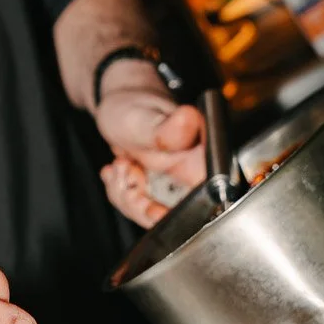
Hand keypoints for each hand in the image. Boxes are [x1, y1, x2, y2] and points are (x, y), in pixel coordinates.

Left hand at [97, 99, 205, 228]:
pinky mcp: (161, 190)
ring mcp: (177, 184)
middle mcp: (196, 174)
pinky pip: (140, 209)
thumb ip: (166, 128)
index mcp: (205, 159)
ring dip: (128, 196)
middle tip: (127, 173)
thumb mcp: (145, 118)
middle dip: (141, 205)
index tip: (147, 202)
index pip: (204, 204)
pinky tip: (118, 172)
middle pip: (176, 217)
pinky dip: (123, 194)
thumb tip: (189, 119)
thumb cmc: (134, 106)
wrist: (118, 105)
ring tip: (121, 166)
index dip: (174, 214)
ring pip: (154, 216)